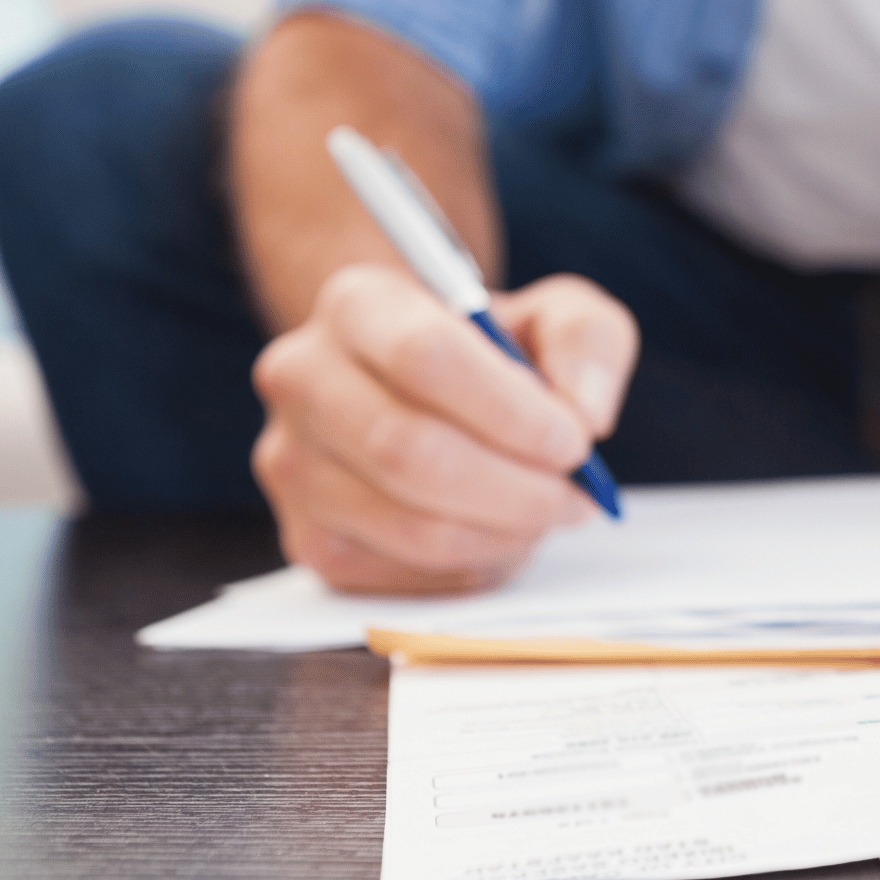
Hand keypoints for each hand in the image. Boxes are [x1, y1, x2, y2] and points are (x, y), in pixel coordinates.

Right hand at [251, 265, 637, 593]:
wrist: (425, 394)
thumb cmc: (495, 353)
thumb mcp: (555, 317)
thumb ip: (586, 340)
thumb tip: (585, 413)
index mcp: (359, 304)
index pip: (425, 358)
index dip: (511, 411)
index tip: (575, 441)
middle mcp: (303, 380)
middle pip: (410, 452)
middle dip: (515, 487)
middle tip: (575, 494)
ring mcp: (293, 466)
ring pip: (411, 526)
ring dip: (503, 532)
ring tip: (545, 511)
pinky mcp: (310, 540)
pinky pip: (405, 574)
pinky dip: (475, 564)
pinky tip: (499, 532)